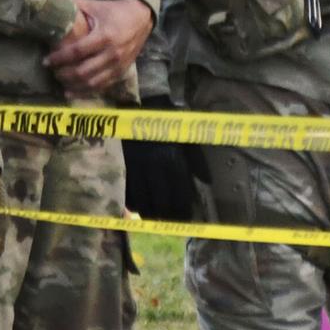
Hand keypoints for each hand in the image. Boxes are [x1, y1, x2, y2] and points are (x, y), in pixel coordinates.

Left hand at [45, 0, 152, 93]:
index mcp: (105, 36)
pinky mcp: (121, 72)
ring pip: (91, 83)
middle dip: (63, 74)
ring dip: (72, 85)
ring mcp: (118, 65)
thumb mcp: (95, 6)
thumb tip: (53, 5)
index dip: (59, 58)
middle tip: (52, 71)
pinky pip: (101, 87)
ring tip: (60, 81)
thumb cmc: (115, 11)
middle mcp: (112, 53)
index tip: (46, 61)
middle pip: (83, 71)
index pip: (77, 52)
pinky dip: (85, 92)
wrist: (142, 18)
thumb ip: (75, 6)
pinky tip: (71, 92)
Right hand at [122, 95, 209, 220]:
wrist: (140, 106)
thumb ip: (198, 160)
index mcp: (172, 157)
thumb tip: (207, 182)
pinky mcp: (121, 164)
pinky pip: (126, 191)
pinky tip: (136, 208)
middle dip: (167, 216)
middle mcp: (154, 164)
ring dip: (149, 213)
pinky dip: (131, 203)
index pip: (180, 192)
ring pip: (142, 200)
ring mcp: (135, 166)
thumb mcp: (186, 136)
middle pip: (161, 200)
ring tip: (154, 219)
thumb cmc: (167, 122)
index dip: (184, 209)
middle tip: (170, 223)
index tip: (186, 218)